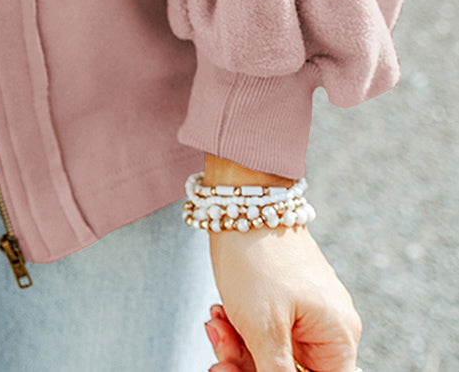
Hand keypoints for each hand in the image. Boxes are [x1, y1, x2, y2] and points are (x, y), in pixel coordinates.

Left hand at [204, 227, 362, 371]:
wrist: (240, 199)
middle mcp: (329, 328)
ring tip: (215, 326)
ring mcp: (306, 312)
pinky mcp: (282, 300)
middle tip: (218, 363)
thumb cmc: (258, 259)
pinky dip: (239, 331)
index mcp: (339, 337)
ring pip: (273, 356)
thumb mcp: (264, 329)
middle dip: (250, 369)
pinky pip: (263, 332)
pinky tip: (217, 316)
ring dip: (238, 350)